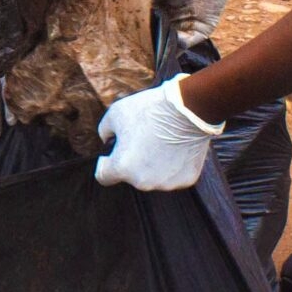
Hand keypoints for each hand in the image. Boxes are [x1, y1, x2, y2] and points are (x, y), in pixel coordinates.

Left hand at [93, 75, 221, 191]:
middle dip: (132, 161)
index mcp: (122, 167)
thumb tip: (107, 140)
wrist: (188, 109)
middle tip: (142, 140)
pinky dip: (173, 165)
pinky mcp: (186, 180)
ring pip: (153, 177)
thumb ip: (105, 131)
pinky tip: (176, 148)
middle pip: (131, 175)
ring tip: (160, 142)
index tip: (109, 156)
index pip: (103, 176)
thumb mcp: (115, 113)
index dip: (105, 164)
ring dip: (153, 165)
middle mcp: (143, 181)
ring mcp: (166, 183)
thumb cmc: (150, 110)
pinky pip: (173, 175)